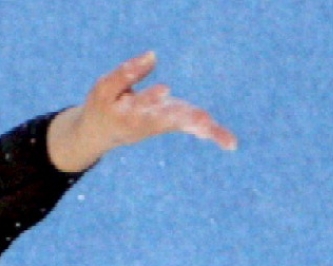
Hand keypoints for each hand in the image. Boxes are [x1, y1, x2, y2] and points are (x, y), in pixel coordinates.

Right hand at [46, 51, 236, 172]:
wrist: (102, 134)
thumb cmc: (103, 107)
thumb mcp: (103, 89)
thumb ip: (125, 73)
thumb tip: (153, 56)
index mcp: (128, 117)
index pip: (142, 106)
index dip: (152, 97)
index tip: (165, 90)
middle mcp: (149, 124)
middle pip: (170, 121)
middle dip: (187, 120)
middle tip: (204, 123)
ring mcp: (163, 125)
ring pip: (186, 126)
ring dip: (204, 128)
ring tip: (227, 141)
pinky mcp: (174, 123)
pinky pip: (194, 128)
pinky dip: (212, 133)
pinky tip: (230, 143)